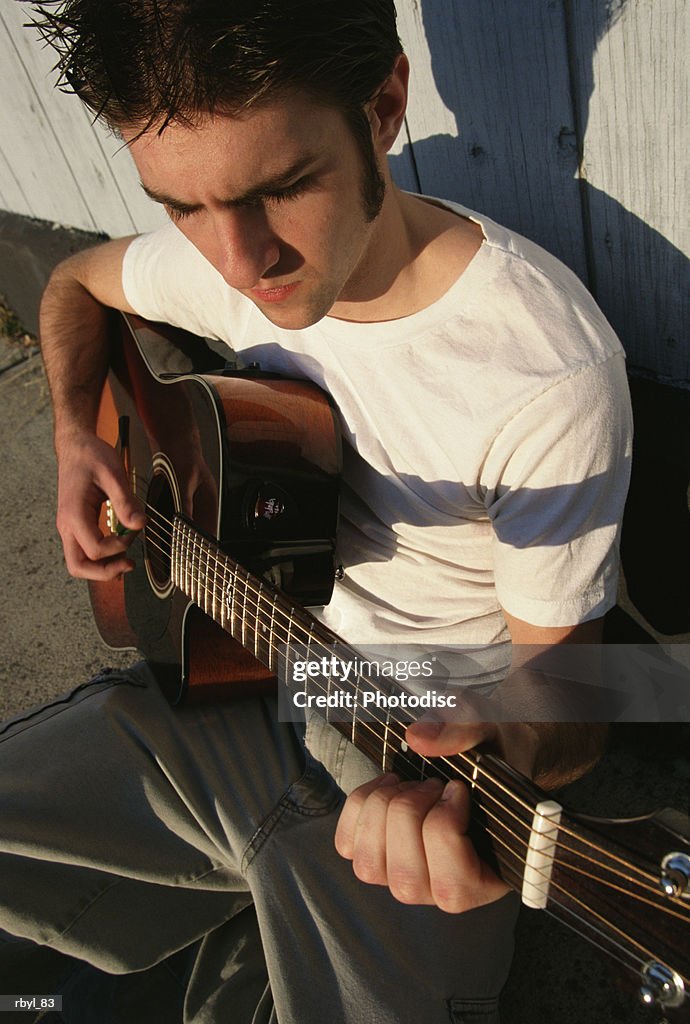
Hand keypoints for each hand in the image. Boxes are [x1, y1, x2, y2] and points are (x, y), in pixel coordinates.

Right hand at [56, 431, 145, 579]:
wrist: (75, 446)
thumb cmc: (91, 456)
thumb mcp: (114, 474)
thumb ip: (126, 501)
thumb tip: (139, 525)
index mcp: (74, 514)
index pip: (95, 549)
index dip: (119, 547)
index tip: (134, 532)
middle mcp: (66, 525)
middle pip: (78, 566)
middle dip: (104, 572)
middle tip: (129, 564)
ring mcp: (68, 527)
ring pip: (78, 563)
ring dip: (101, 568)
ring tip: (125, 560)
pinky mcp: (74, 526)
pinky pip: (82, 552)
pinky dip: (99, 559)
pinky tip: (118, 553)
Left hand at [334, 719, 519, 913]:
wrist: (484, 756)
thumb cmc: (499, 755)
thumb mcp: (497, 736)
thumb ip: (466, 734)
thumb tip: (416, 738)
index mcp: (485, 882)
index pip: (452, 884)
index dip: (444, 824)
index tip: (457, 787)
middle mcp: (441, 892)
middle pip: (405, 877)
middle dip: (409, 812)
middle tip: (430, 782)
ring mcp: (406, 877)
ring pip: (370, 866)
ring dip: (382, 810)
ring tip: (407, 784)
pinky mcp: (377, 856)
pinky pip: (347, 845)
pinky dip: (359, 808)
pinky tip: (386, 786)